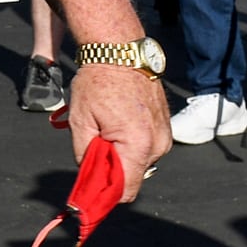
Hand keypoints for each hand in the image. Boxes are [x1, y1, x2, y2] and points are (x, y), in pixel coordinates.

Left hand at [65, 63, 170, 200]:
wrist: (120, 52)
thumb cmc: (98, 82)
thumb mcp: (81, 121)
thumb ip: (85, 156)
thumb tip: (88, 179)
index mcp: (138, 144)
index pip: (125, 191)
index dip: (104, 195)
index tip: (88, 190)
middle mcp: (158, 144)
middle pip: (131, 178)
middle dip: (110, 170)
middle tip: (93, 147)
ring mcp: (165, 136)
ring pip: (138, 164)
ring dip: (120, 156)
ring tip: (106, 129)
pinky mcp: (165, 129)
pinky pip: (146, 149)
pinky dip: (130, 145)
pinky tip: (117, 124)